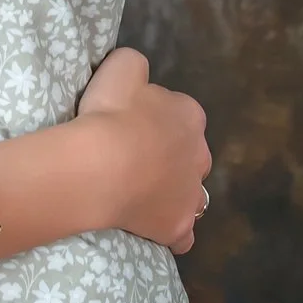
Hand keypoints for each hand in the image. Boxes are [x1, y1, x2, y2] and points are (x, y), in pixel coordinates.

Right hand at [75, 48, 213, 253]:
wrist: (101, 165)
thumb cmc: (111, 113)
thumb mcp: (121, 67)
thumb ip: (137, 66)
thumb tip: (141, 78)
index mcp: (189, 116)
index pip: (180, 114)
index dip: (155, 119)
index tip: (130, 125)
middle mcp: (200, 155)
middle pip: (190, 155)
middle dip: (171, 156)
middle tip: (133, 158)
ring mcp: (192, 195)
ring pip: (193, 195)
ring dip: (175, 193)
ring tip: (142, 194)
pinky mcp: (179, 227)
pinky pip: (183, 235)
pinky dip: (172, 232)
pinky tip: (153, 228)